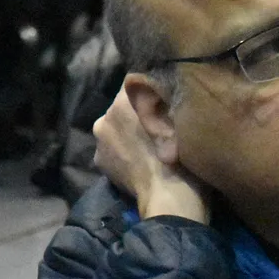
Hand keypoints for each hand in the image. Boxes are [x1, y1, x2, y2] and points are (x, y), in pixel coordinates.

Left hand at [92, 89, 208, 222]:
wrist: (169, 195)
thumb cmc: (181, 152)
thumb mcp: (180, 115)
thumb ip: (163, 98)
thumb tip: (158, 87)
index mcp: (123, 101)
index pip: (134, 83)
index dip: (149, 90)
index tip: (163, 100)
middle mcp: (104, 118)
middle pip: (122, 107)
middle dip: (137, 113)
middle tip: (158, 126)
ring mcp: (98, 142)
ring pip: (116, 128)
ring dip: (129, 132)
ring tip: (149, 146)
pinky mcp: (98, 161)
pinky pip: (111, 148)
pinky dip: (122, 151)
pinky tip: (139, 161)